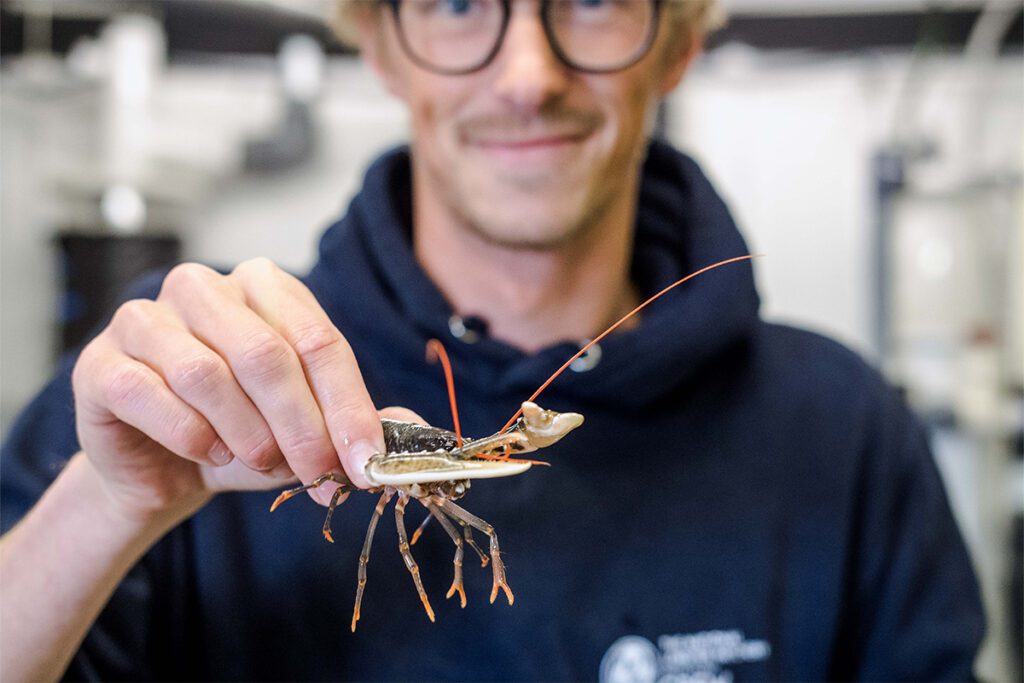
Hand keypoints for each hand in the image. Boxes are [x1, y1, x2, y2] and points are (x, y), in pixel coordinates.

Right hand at [71, 258, 385, 523]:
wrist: (163, 468)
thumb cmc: (241, 435)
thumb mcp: (306, 430)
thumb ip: (355, 424)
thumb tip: (415, 433)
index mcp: (264, 287)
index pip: (318, 339)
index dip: (347, 405)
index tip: (368, 460)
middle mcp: (203, 288)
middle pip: (266, 353)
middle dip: (302, 425)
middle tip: (318, 475)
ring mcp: (144, 318)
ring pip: (207, 373)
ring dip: (245, 431)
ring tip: (258, 459)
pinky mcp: (100, 362)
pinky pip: (148, 393)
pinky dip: (187, 433)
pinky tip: (206, 451)